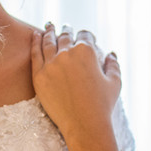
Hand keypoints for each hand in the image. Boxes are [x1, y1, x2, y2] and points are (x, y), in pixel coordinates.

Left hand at [31, 24, 120, 141]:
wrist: (84, 125)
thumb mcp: (115, 82)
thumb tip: (111, 53)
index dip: (86, 35)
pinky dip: (35, 42)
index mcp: (87, 52)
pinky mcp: (39, 75)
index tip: (84, 37)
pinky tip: (35, 36)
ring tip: (49, 26)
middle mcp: (67, 53)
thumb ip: (113, 64)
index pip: (85, 35)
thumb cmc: (102, 105)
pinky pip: (35, 54)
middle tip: (64, 27)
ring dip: (49, 32)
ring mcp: (51, 64)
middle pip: (65, 36)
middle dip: (66, 30)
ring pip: (48, 41)